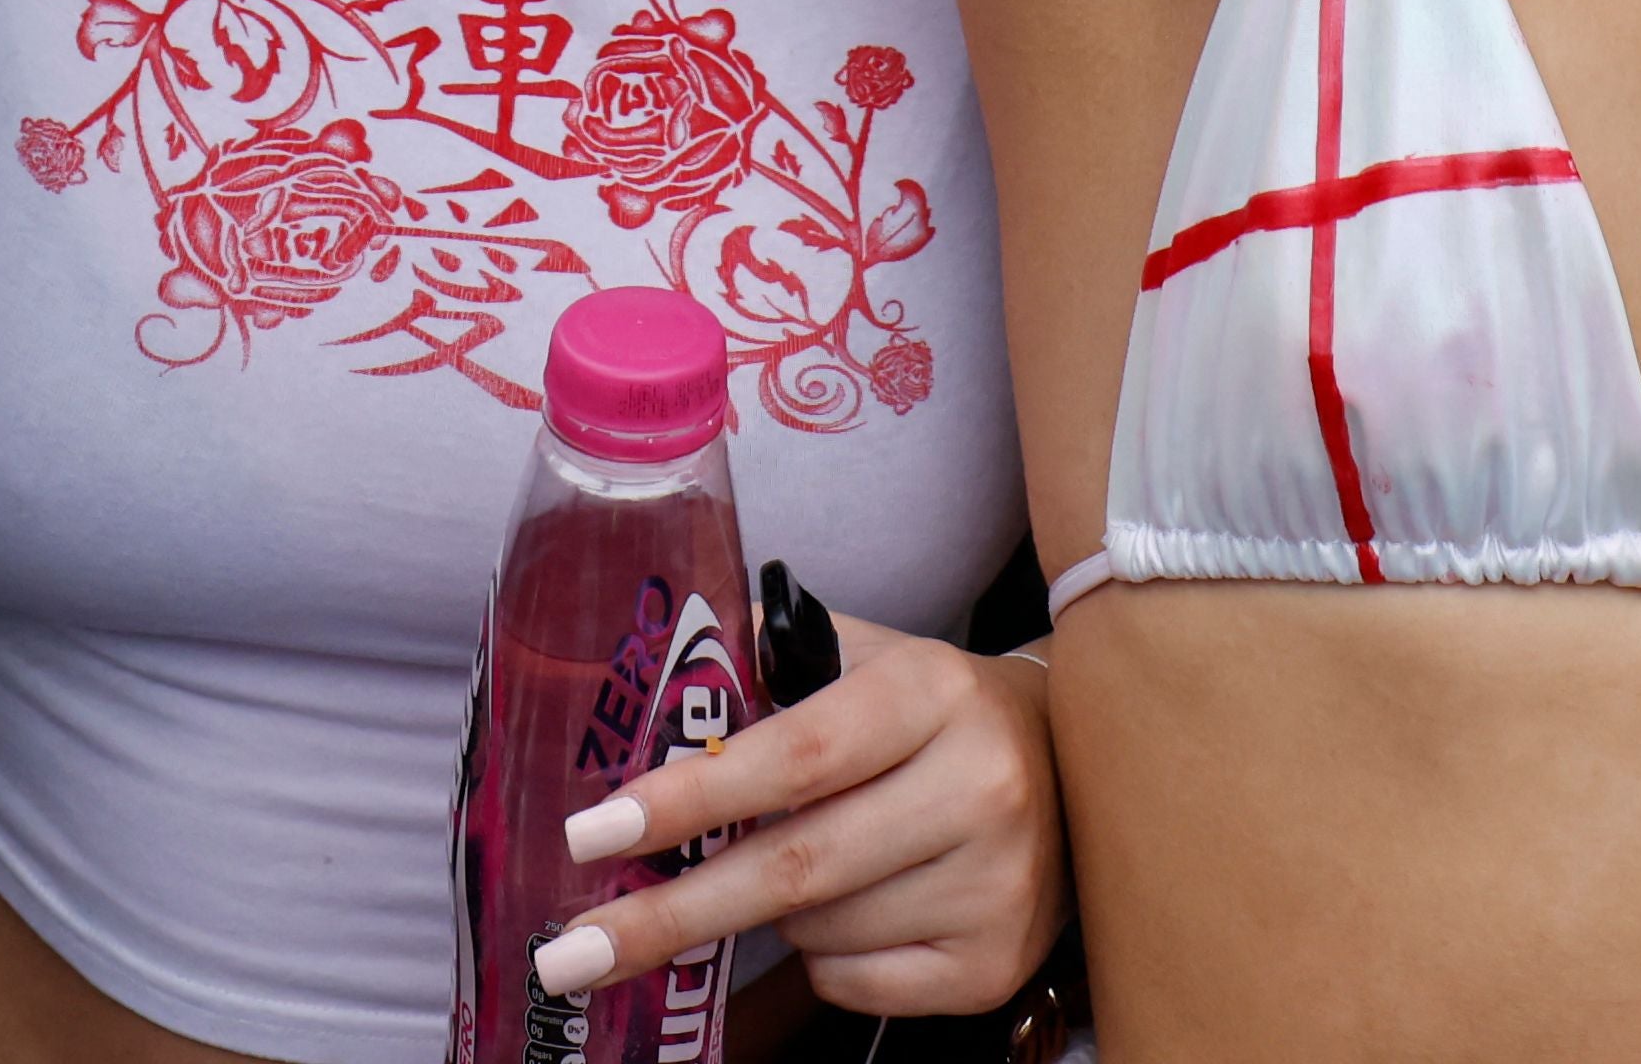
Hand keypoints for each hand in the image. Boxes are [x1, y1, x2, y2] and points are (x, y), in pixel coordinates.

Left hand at [533, 624, 1061, 1026]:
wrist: (1070, 766)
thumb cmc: (929, 712)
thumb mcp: (862, 657)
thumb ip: (762, 663)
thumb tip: (644, 692)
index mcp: (932, 692)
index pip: (795, 754)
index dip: (688, 798)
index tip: (592, 833)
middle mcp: (978, 786)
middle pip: (794, 868)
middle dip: (671, 913)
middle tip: (571, 954)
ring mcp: (996, 884)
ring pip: (816, 931)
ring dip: (771, 914)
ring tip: (806, 863)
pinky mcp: (994, 961)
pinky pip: (853, 983)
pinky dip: (823, 958)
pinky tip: (858, 907)